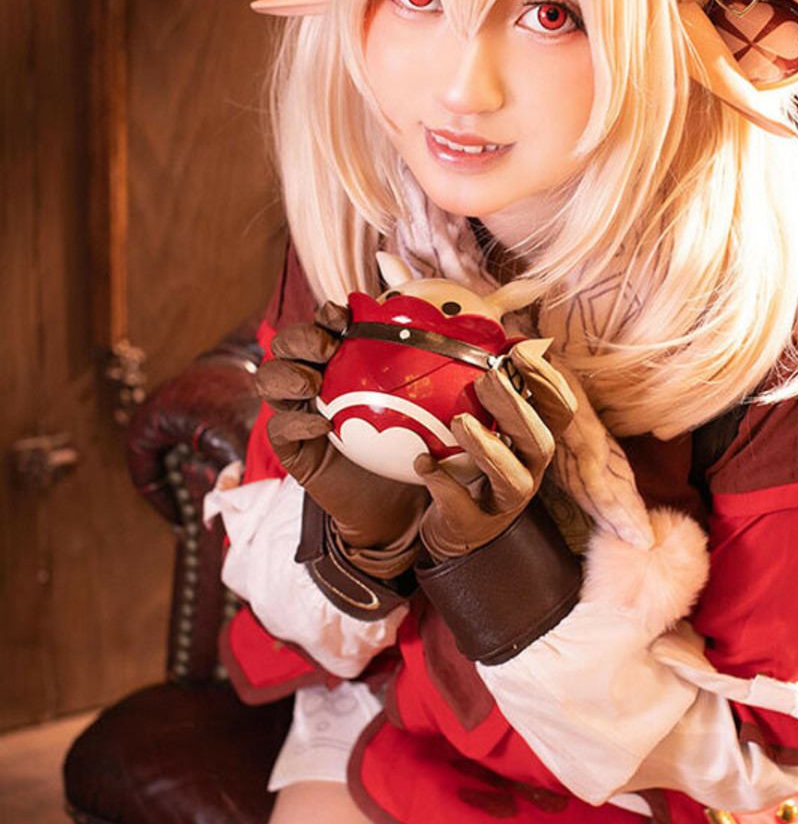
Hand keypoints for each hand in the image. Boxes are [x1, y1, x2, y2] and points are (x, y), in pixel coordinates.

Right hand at [256, 301, 425, 558]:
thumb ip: (448, 375)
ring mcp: (297, 413)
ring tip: (313, 382)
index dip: (329, 314)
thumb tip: (502, 340)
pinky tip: (321, 424)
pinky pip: (279, 427)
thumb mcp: (436, 410)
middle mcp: (315, 382)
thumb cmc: (419, 451)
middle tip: (328, 347)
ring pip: (270, 378)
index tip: (348, 314)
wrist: (402, 509)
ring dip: (287, 373)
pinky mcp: (291, 448)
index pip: (325, 326)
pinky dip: (296, 420)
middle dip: (301, 337)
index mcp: (344, 364)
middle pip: (287, 343)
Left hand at [416, 339, 576, 561]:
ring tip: (459, 421)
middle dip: (518, 409)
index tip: (521, 352)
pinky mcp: (476, 528)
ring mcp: (505, 504)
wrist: (445, 522)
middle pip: (542, 442)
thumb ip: (475, 381)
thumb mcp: (473, 417)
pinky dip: (445, 487)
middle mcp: (529, 471)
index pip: (558, 410)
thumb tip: (463, 319)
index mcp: (532, 441)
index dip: (548, 382)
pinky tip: (422, 463)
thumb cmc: (461, 459)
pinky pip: (466, 511)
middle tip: (487, 379)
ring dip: (489, 448)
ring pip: (514, 480)